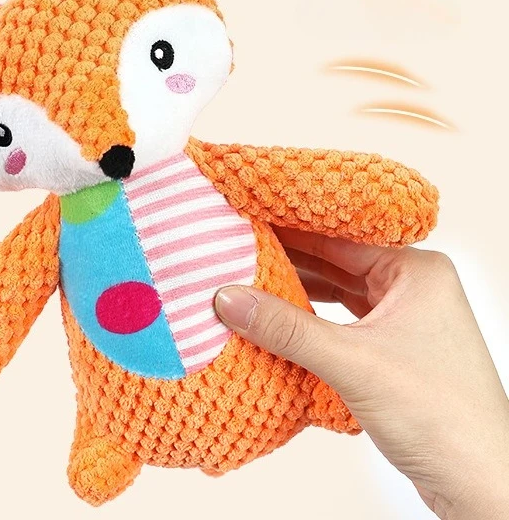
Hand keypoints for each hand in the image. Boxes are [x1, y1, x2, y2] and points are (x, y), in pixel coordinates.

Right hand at [215, 231, 508, 519]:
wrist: (480, 485)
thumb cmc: (440, 416)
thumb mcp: (352, 362)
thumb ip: (286, 328)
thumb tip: (227, 298)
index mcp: (416, 271)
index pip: (339, 238)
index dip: (290, 230)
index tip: (246, 222)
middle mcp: (413, 288)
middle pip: (337, 262)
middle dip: (288, 260)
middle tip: (236, 251)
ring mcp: (405, 319)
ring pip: (338, 292)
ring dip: (297, 291)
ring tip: (248, 281)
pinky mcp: (394, 350)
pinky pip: (343, 321)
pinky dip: (312, 320)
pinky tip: (279, 318)